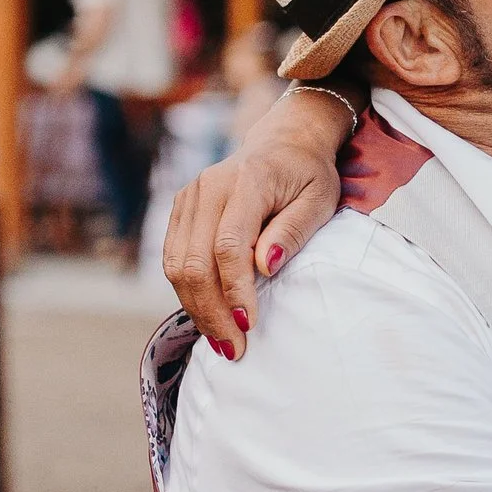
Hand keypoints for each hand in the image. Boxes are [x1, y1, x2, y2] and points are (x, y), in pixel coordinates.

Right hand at [163, 89, 351, 353]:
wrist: (284, 142)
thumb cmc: (308, 175)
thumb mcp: (319, 200)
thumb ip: (291, 232)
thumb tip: (265, 267)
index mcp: (246, 181)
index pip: (228, 245)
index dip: (235, 290)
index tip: (249, 324)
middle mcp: (208, 187)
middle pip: (195, 261)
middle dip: (212, 311)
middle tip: (234, 349)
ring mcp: (189, 197)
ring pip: (177, 265)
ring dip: (196, 309)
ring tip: (221, 341)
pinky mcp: (180, 210)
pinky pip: (173, 259)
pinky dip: (187, 293)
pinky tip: (208, 316)